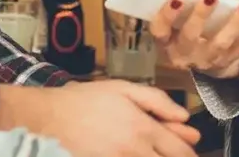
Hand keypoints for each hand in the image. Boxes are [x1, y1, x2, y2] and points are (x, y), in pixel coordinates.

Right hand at [0, 79, 198, 156]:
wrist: (48, 118)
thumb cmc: (84, 100)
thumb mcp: (123, 88)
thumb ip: (157, 100)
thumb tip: (184, 116)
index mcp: (143, 129)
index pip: (180, 152)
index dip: (190, 152)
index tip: (190, 148)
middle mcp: (134, 152)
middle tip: (174, 150)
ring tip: (150, 148)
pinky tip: (132, 152)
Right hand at [149, 0, 238, 79]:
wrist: (197, 61)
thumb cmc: (182, 31)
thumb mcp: (172, 24)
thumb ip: (176, 9)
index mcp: (166, 42)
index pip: (160, 30)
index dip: (166, 15)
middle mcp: (184, 55)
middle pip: (191, 35)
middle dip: (201, 15)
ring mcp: (206, 61)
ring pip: (220, 43)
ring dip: (234, 23)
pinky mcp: (225, 62)